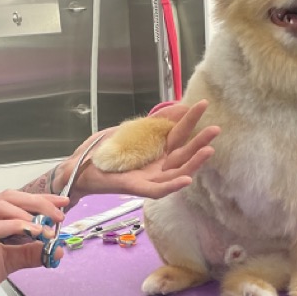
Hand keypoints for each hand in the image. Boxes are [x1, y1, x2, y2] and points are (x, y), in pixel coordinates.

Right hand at [0, 190, 69, 295]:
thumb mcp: (5, 263)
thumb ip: (27, 254)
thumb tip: (55, 250)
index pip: (13, 199)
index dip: (39, 199)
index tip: (62, 203)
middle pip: (9, 197)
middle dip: (38, 202)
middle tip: (60, 213)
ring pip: (1, 206)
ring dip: (29, 213)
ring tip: (48, 227)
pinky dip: (16, 226)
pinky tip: (33, 233)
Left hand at [77, 101, 217, 199]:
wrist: (79, 167)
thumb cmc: (104, 150)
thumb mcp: (130, 131)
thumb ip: (153, 123)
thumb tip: (176, 106)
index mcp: (157, 150)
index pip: (178, 134)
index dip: (190, 121)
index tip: (202, 105)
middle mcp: (158, 166)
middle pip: (183, 153)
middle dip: (200, 141)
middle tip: (216, 128)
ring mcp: (149, 178)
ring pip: (177, 172)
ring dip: (194, 162)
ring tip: (209, 149)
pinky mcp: (138, 189)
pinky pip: (159, 190)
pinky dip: (173, 185)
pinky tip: (187, 178)